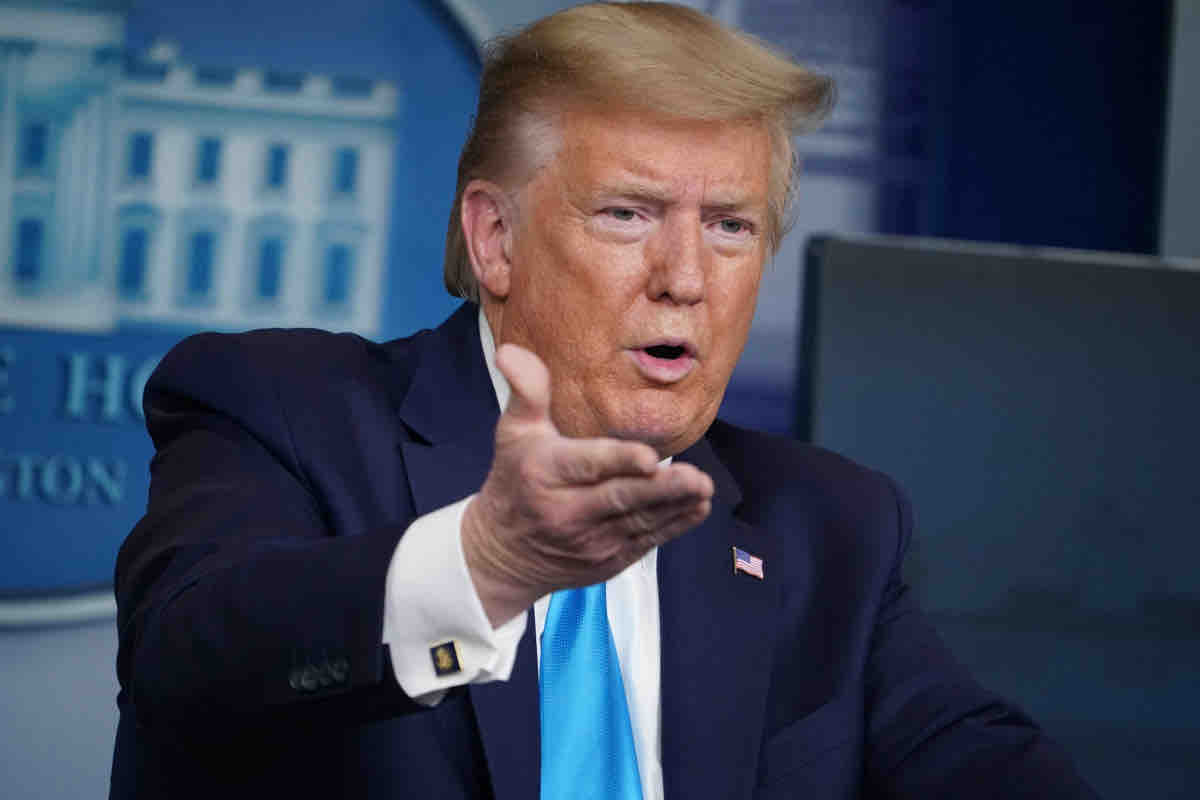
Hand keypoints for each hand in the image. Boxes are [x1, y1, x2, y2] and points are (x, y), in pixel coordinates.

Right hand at [462, 344, 713, 626]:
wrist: (503, 553)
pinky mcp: (607, 560)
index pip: (587, 465)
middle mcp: (566, 511)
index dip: (619, 462)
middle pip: (620, 499)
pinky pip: (645, 541)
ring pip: (639, 522)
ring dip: (675, 506)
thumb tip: (512, 350)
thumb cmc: (516, 479)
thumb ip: (527, 391)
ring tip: (704, 489)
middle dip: (661, 490)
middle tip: (698, 478)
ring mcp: (589, 541)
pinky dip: (673, 526)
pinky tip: (698, 508)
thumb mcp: (514, 433)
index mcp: (545, 473)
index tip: (650, 458)